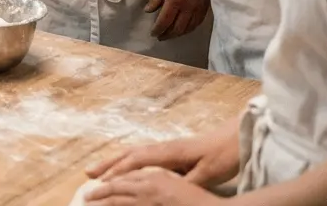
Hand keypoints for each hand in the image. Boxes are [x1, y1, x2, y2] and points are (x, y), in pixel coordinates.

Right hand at [87, 124, 240, 187]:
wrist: (238, 136)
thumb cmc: (224, 153)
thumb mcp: (208, 172)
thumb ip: (186, 181)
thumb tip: (164, 189)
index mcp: (170, 152)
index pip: (137, 161)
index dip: (119, 171)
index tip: (102, 182)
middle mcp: (164, 148)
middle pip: (129, 154)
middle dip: (108, 164)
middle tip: (88, 173)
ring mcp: (168, 149)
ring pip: (134, 154)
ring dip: (115, 162)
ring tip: (100, 170)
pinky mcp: (173, 153)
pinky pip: (143, 157)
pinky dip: (128, 162)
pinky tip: (127, 168)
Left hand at [145, 0, 210, 39]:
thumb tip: (149, 11)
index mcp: (176, 0)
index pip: (165, 21)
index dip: (158, 29)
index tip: (153, 33)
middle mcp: (188, 7)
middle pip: (177, 28)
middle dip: (167, 35)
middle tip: (160, 37)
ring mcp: (198, 8)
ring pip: (188, 28)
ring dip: (178, 34)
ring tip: (170, 35)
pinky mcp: (206, 7)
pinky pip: (197, 23)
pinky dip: (189, 29)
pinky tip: (184, 29)